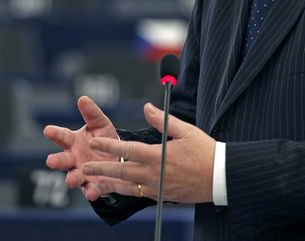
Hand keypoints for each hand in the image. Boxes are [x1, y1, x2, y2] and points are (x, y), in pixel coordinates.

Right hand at [44, 96, 118, 199]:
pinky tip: (91, 193)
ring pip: (73, 176)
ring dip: (71, 178)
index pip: (62, 136)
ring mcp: (82, 173)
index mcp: (73, 141)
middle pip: (63, 159)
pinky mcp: (93, 185)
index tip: (48, 130)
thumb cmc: (104, 139)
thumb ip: (91, 113)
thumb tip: (82, 98)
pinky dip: (91, 192)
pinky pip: (91, 189)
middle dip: (57, 160)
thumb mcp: (100, 124)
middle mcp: (74, 158)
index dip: (55, 133)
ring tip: (70, 180)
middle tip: (50, 160)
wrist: (118, 158)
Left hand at [82, 103, 215, 202]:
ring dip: (108, 184)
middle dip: (100, 168)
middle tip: (84, 167)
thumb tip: (147, 107)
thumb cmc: (205, 151)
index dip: (108, 146)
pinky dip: (125, 192)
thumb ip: (162, 120)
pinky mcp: (161, 196)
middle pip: (120, 171)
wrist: (220, 177)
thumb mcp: (185, 130)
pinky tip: (117, 189)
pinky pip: (138, 194)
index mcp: (157, 155)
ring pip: (126, 187)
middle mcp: (153, 173)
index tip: (93, 142)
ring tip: (93, 182)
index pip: (126, 149)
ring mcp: (156, 187)